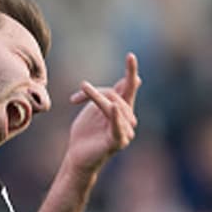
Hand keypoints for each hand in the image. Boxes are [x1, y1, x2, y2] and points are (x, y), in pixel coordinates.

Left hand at [66, 52, 139, 173]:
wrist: (77, 156)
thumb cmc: (86, 133)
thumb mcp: (94, 109)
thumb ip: (109, 96)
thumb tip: (133, 80)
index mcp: (121, 110)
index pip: (128, 88)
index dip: (130, 72)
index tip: (130, 55)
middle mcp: (127, 119)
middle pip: (115, 94)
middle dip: (95, 91)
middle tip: (80, 90)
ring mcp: (124, 131)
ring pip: (112, 105)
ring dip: (95, 97)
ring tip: (80, 90)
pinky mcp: (116, 142)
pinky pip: (117, 127)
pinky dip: (116, 117)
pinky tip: (114, 108)